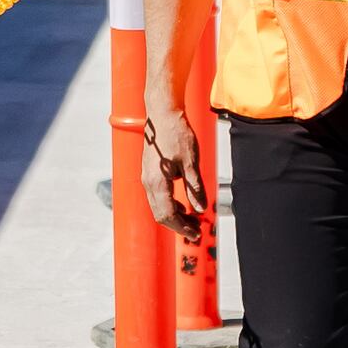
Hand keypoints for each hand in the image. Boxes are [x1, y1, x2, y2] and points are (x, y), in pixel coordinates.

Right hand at [140, 99, 207, 234]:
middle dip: (178, 225)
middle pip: (161, 214)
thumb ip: (195, 187)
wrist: (162, 113)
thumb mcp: (191, 162)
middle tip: (197, 230)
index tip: (196, 233)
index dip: (182, 227)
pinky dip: (170, 204)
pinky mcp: (150, 172)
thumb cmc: (176, 134)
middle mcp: (148, 182)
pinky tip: (184, 204)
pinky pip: (158, 196)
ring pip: (158, 206)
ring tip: (193, 219)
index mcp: (157, 182)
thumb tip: (200, 208)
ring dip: (175, 215)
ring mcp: (147, 177)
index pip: (167, 214)